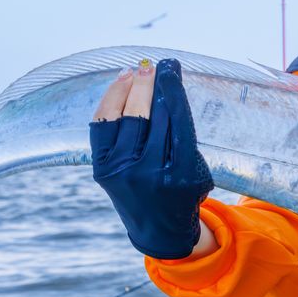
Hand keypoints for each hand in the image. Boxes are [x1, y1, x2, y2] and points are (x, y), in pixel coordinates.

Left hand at [90, 58, 214, 259]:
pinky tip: (119, 86)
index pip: (177, 120)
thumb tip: (165, 88)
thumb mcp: (196, 167)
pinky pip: (102, 127)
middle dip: (150, 85)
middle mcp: (147, 172)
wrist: (159, 230)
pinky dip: (109, 103)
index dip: (173, 90)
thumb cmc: (183, 192)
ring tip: (136, 71)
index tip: (172, 69)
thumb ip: (183, 134)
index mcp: (179, 173)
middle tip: (154, 66)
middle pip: (148, 116)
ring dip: (128, 90)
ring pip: (122, 118)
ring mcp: (120, 172)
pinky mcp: (101, 170)